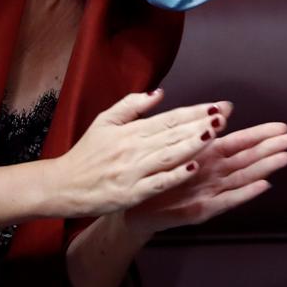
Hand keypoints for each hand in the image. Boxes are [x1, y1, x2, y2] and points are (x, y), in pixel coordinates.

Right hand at [45, 90, 230, 218]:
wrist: (63, 185)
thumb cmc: (87, 154)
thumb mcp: (105, 121)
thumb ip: (132, 105)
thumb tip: (159, 92)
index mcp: (131, 131)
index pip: (169, 118)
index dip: (194, 112)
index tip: (217, 106)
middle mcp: (134, 148)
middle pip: (173, 134)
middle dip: (200, 124)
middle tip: (224, 115)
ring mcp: (133, 171)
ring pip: (168, 155)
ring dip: (192, 144)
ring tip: (214, 134)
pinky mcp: (130, 193)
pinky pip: (157, 183)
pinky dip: (175, 175)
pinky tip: (193, 167)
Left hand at [124, 118, 286, 235]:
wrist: (133, 207)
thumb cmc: (155, 176)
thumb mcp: (172, 145)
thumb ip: (196, 130)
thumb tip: (221, 110)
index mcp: (207, 156)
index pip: (239, 142)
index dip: (261, 134)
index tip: (283, 126)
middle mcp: (214, 174)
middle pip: (247, 159)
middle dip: (270, 149)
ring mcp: (210, 192)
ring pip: (242, 178)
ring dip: (264, 168)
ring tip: (285, 158)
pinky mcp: (201, 210)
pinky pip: (226, 200)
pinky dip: (245, 193)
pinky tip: (263, 186)